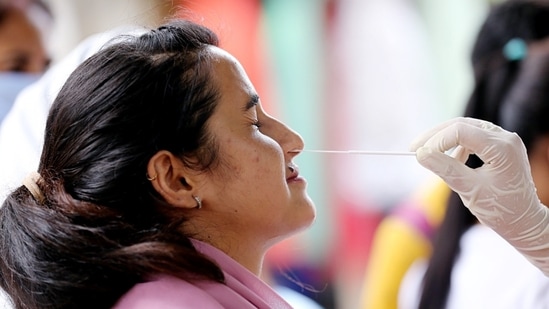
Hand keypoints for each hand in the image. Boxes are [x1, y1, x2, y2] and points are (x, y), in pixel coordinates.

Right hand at [411, 117, 548, 274]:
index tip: (418, 155)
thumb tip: (420, 154)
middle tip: (413, 149)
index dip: (436, 140)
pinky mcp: (500, 146)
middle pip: (462, 125)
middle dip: (436, 136)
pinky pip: (472, 137)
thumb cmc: (501, 210)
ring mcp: (504, 140)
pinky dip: (457, 146)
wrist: (524, 221)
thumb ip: (445, 169)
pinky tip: (451, 161)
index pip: (461, 131)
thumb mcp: (469, 190)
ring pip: (466, 128)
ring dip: (444, 139)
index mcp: (502, 148)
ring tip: (428, 155)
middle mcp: (506, 138)